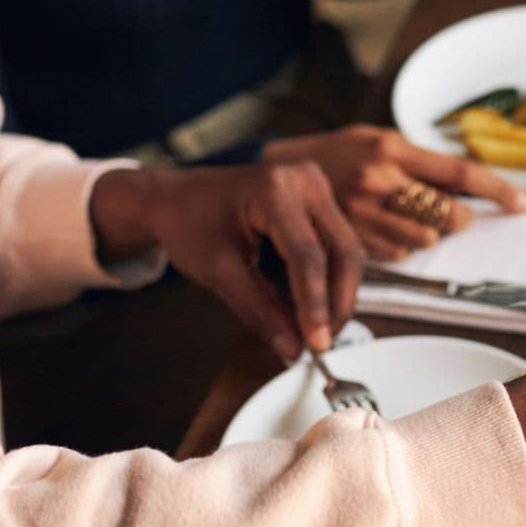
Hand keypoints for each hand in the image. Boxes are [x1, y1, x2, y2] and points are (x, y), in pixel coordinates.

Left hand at [91, 164, 364, 358]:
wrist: (177, 197)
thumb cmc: (189, 224)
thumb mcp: (218, 271)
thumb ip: (259, 310)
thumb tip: (294, 347)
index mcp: (274, 189)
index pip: (308, 256)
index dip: (315, 304)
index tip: (316, 345)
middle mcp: (304, 179)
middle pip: (342, 251)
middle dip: (337, 303)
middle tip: (322, 343)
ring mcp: (316, 185)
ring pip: (347, 251)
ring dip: (339, 295)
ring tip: (320, 330)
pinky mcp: (320, 200)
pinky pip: (339, 246)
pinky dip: (332, 280)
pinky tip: (319, 307)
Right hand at [263, 125, 525, 260]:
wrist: (276, 169)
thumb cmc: (337, 154)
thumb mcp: (377, 141)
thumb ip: (419, 161)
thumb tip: (470, 187)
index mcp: (391, 148)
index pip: (460, 172)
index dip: (497, 190)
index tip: (523, 204)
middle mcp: (379, 179)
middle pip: (447, 215)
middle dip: (456, 219)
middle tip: (447, 213)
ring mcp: (362, 212)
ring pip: (424, 241)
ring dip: (425, 235)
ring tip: (402, 217)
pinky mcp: (350, 239)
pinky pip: (396, 256)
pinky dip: (399, 248)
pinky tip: (381, 230)